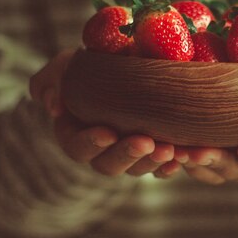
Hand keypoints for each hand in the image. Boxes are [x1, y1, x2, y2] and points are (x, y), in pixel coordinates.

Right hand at [29, 51, 180, 177]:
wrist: (121, 69)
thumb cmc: (87, 68)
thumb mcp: (66, 68)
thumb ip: (52, 82)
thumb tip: (53, 105)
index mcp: (76, 135)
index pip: (78, 147)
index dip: (91, 143)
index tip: (107, 132)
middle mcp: (102, 152)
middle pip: (110, 165)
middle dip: (128, 155)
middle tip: (145, 143)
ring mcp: (130, 155)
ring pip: (139, 169)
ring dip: (153, 162)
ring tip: (170, 150)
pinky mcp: (154, 152)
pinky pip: (163, 167)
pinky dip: (174, 165)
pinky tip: (185, 156)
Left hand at [157, 86, 237, 185]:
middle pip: (234, 172)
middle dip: (217, 162)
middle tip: (199, 151)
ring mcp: (224, 158)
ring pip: (207, 171)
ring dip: (192, 163)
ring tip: (177, 150)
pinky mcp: (201, 148)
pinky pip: (187, 161)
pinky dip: (175, 157)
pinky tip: (163, 146)